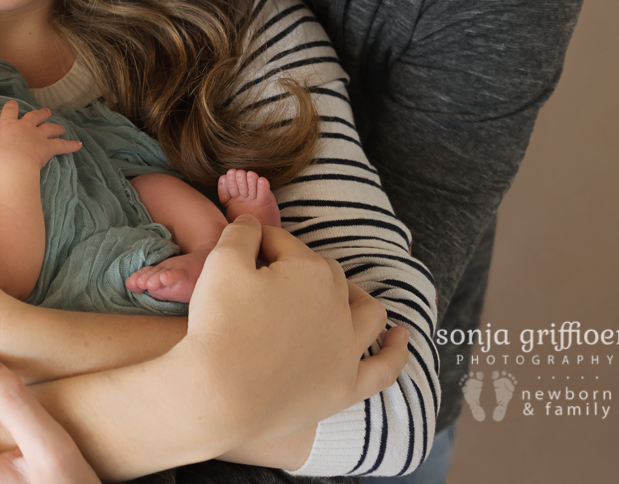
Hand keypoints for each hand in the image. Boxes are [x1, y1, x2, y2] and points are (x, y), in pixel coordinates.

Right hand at [0, 101, 78, 169]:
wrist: (12, 163)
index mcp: (8, 125)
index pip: (9, 110)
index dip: (11, 107)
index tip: (13, 104)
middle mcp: (25, 126)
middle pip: (34, 116)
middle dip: (40, 113)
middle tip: (46, 111)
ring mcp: (38, 135)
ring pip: (49, 128)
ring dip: (56, 127)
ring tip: (61, 127)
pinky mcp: (48, 146)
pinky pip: (62, 145)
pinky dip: (71, 145)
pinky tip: (78, 145)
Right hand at [144, 215, 409, 458]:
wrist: (221, 396)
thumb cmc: (220, 325)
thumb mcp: (221, 262)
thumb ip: (241, 232)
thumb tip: (252, 223)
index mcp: (310, 271)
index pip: (283, 243)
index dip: (257, 242)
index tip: (239, 250)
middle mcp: (339, 306)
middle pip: (323, 274)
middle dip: (298, 268)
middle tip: (263, 277)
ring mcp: (347, 349)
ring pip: (366, 312)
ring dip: (355, 298)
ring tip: (339, 295)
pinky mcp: (346, 387)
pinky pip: (384, 367)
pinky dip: (395, 350)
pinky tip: (399, 338)